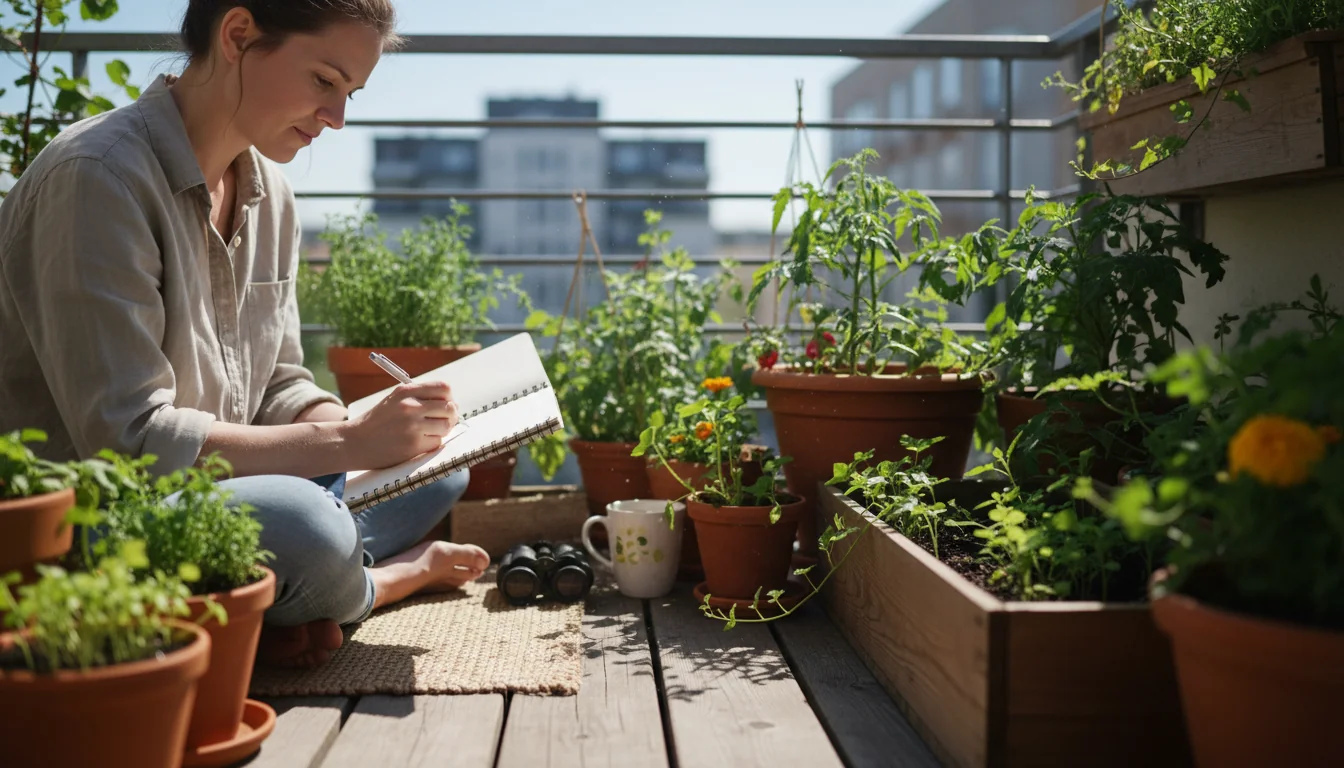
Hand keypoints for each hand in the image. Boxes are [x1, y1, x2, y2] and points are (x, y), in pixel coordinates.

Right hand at [342, 382, 459, 468]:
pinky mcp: (413, 445)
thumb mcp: (395, 400)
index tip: (446, 405)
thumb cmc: (377, 422)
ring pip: (446, 426)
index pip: (444, 388)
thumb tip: (452, 404)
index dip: (449, 398)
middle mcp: (410, 406)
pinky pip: (437, 442)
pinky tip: (419, 442)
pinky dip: (432, 443)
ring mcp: (412, 426)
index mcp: (406, 391)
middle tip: (444, 421)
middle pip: (450, 407)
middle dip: (451, 416)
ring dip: (443, 431)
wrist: (354, 442)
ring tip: (430, 432)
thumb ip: (420, 397)